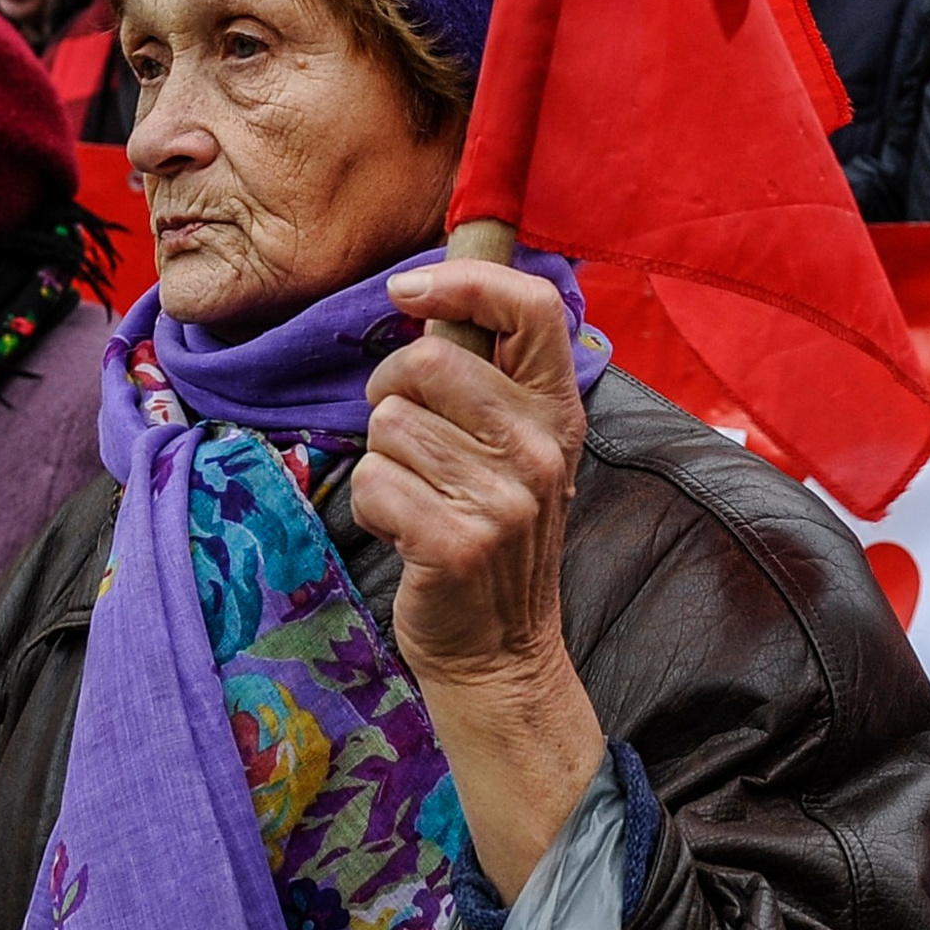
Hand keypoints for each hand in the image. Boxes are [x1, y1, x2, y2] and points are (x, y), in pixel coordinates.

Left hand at [351, 259, 603, 901]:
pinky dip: (373, 507)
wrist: (499, 650)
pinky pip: (374, 482)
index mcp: (556, 408)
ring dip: (384, 460)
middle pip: (428, 362)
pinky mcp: (458, 542)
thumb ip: (483, 375)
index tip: (408, 292)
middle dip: (390, 391)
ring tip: (418, 497)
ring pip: (388, 425)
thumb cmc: (487, 529)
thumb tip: (423, 290)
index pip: (529, 305)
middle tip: (407, 437)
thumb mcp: (512, 446)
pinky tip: (405, 532)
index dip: (463, 279)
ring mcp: (505, 498)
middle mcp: (541, 447)